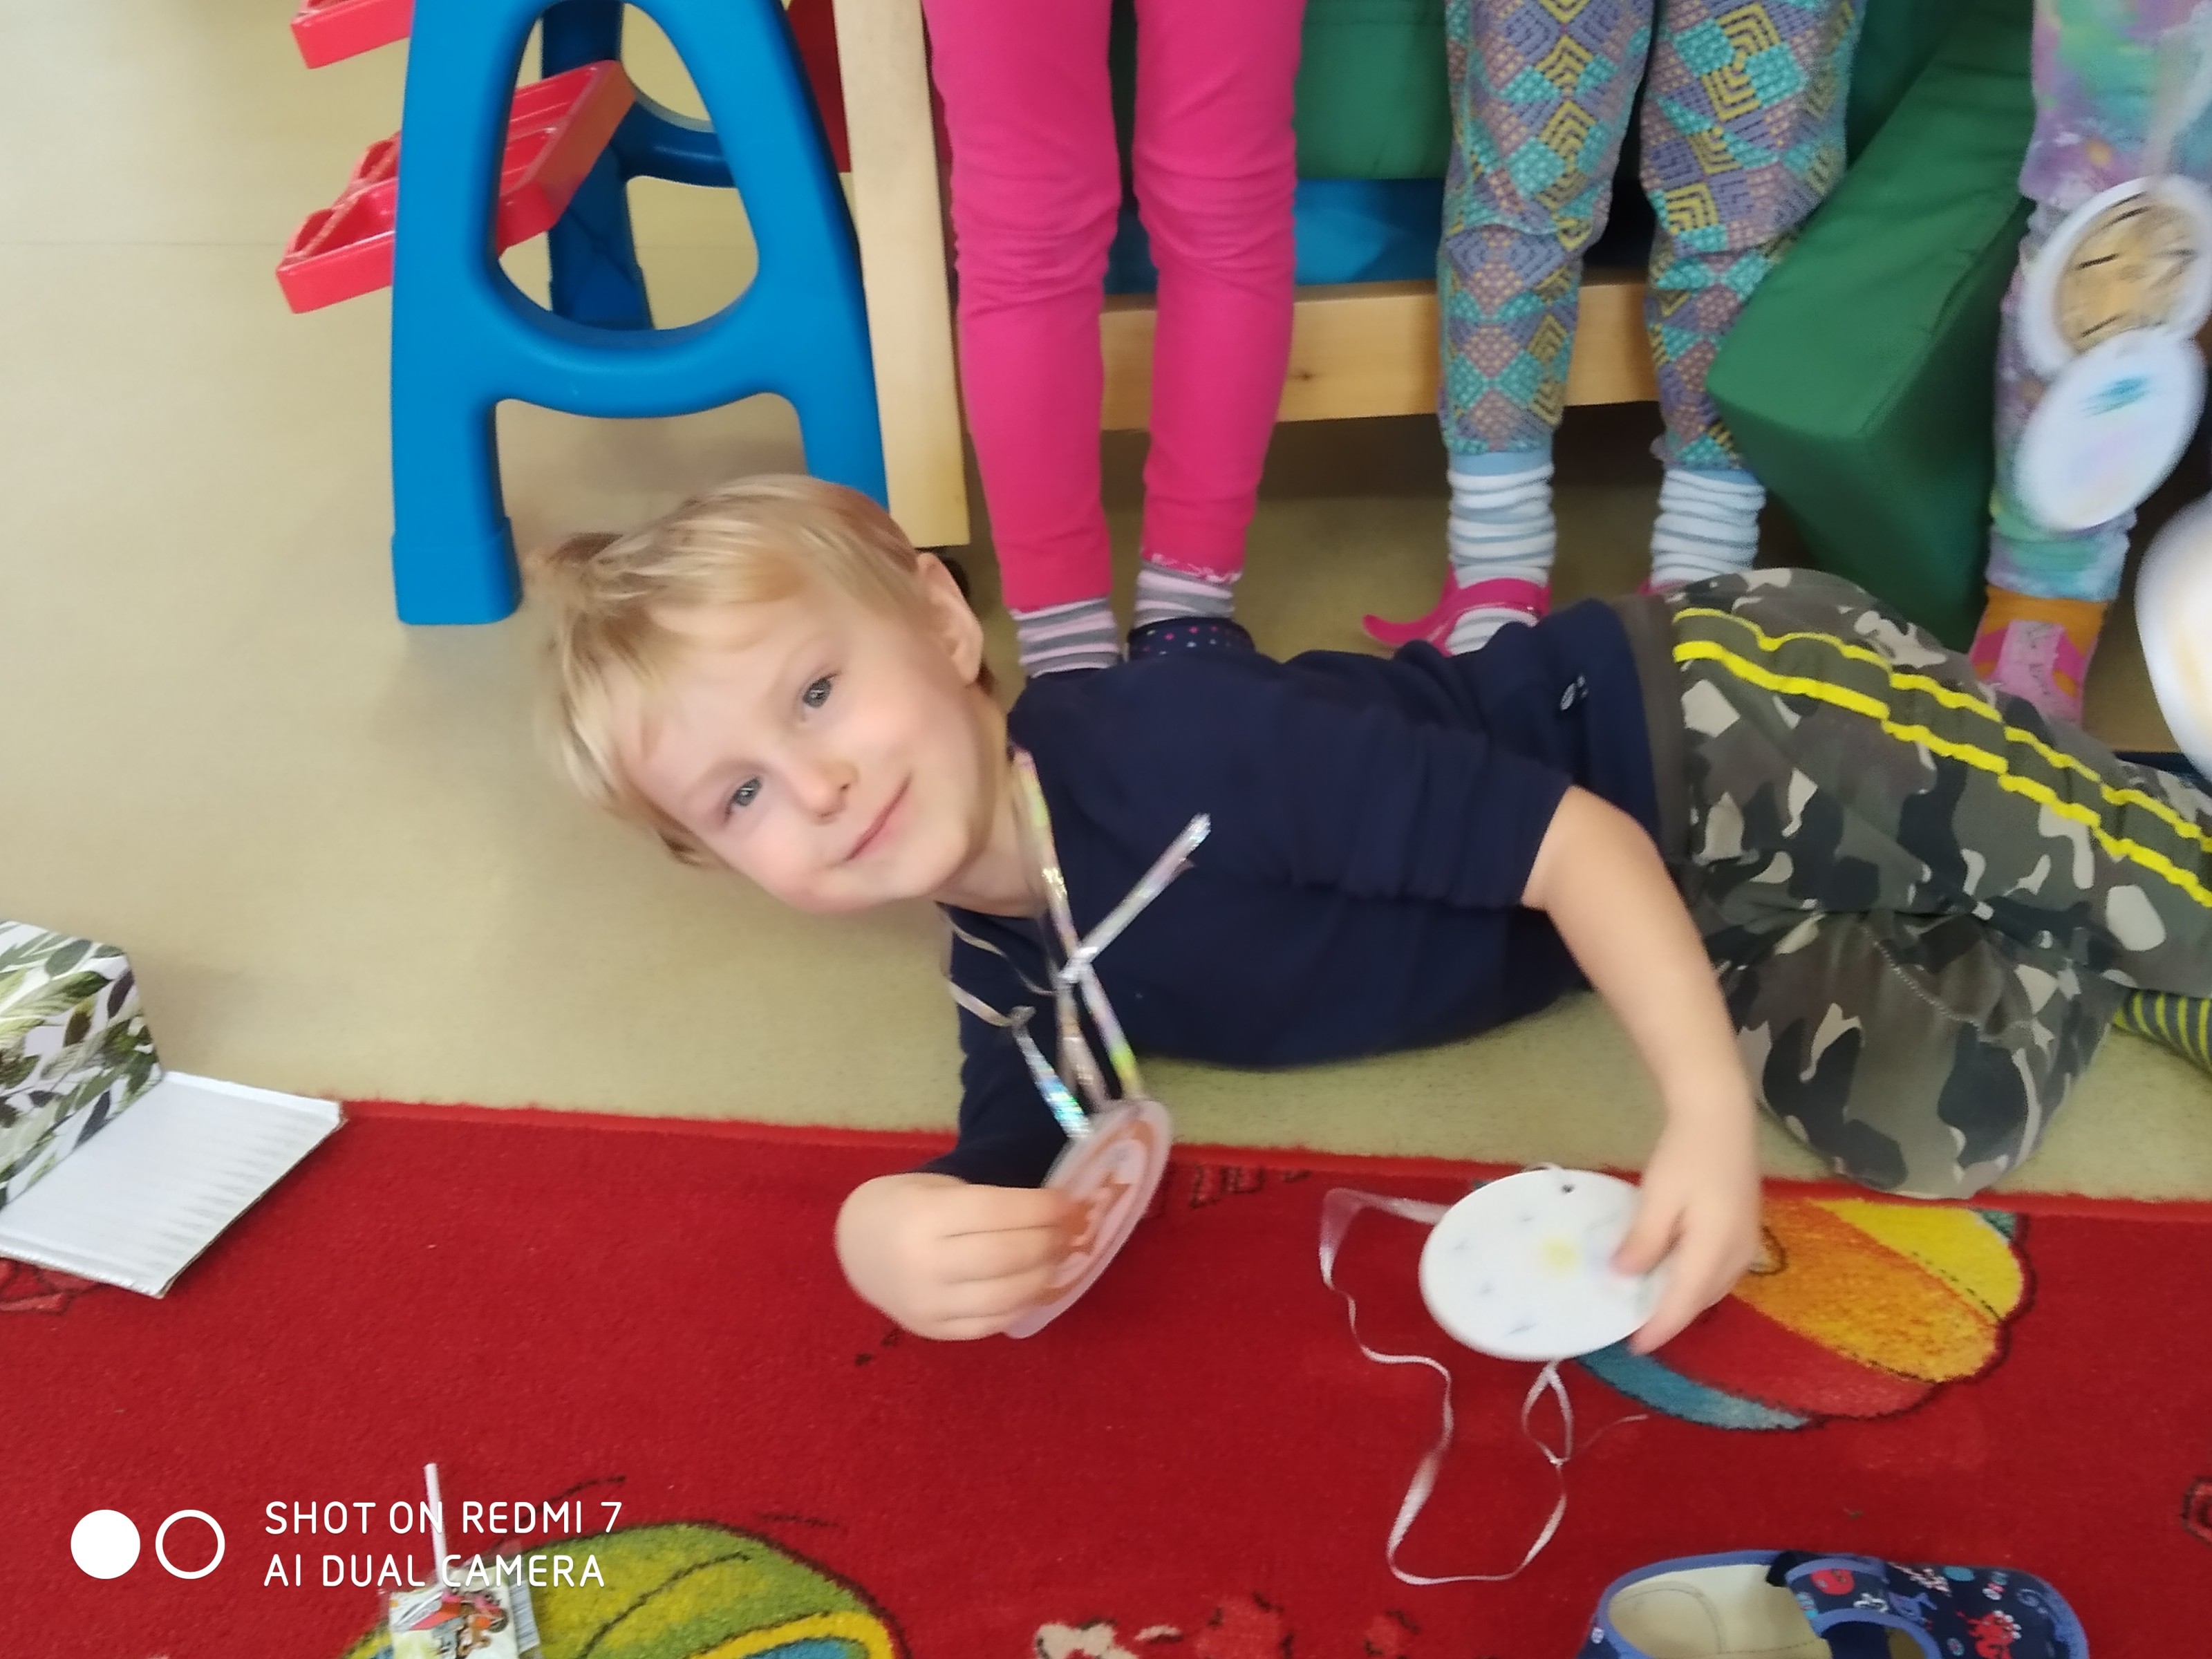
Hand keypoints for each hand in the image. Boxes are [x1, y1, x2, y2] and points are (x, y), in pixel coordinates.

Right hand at [836, 1172, 1076, 1339]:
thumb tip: (1059, 1212)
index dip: (1043, 1208)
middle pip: (1007, 1256)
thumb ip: (991, 1201)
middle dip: (1050, 1240)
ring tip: (1060, 1255)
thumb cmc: (905, 1206)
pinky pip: (992, 1323)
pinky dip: (1024, 1303)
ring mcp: (928, 1305)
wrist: (857, 1248)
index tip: (1069, 1203)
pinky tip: (1036, 1283)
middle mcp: (925, 1264)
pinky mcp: (934, 1331)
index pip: (999, 1212)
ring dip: (1046, 1273)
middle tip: (1071, 1229)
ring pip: (1006, 1295)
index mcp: (924, 1216)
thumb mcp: (938, 1188)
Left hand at [1614, 1103, 1762, 1352]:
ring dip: (1685, 1299)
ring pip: (1713, 1286)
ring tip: (1651, 1305)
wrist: (1720, 1115)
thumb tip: (1622, 1276)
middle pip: (1702, 1298)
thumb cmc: (1686, 1153)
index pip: (1685, 1302)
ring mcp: (1748, 1242)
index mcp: (1716, 1248)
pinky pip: (1720, 1270)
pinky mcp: (1747, 1229)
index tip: (1634, 1345)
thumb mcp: (1658, 1197)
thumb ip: (1643, 1241)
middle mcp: (1739, 1253)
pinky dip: (1696, 1280)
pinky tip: (1675, 1274)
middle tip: (1637, 1326)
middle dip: (1671, 1316)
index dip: (1660, 1326)